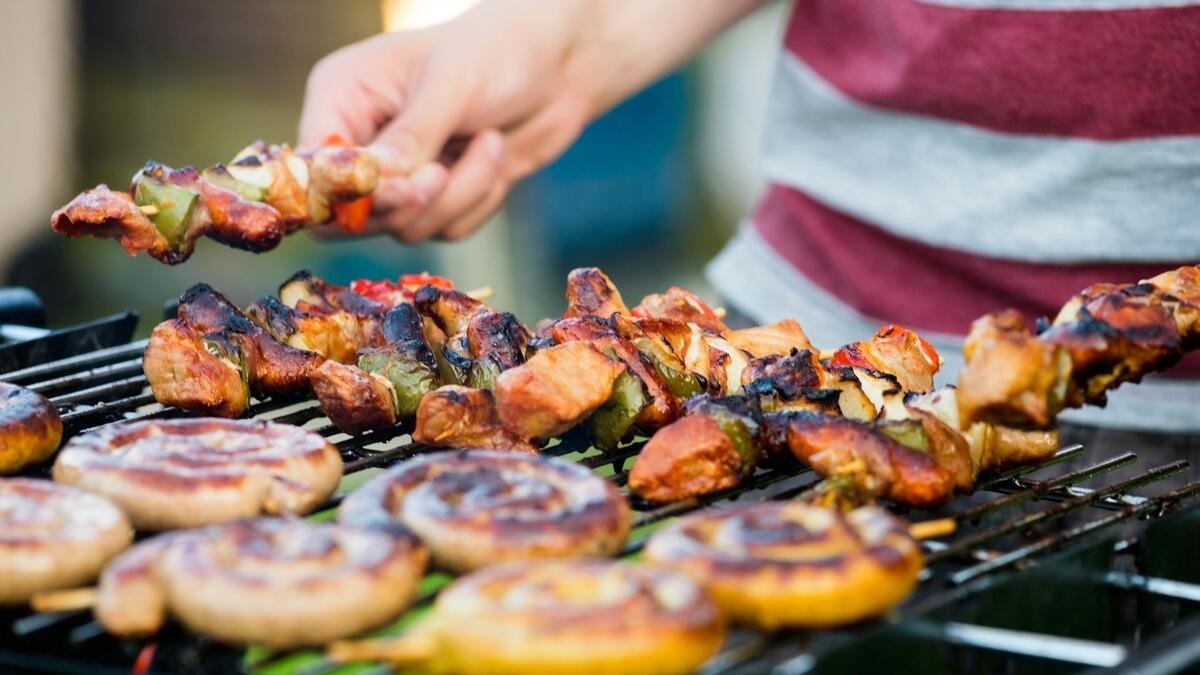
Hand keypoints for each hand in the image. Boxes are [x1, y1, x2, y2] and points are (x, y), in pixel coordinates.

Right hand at [299, 0, 764, 242]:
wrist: (562, 65)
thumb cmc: (499, 52)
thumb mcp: (450, 87)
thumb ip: (409, 138)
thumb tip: (372, 183)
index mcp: (342, 96)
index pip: (313, 167)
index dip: (351, 192)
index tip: (406, 185)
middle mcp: (362, 138)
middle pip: (350, 215)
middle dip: (408, 202)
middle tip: (441, 174)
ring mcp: (400, 172)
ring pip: (405, 226)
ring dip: (457, 195)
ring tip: (489, 140)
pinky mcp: (439, 196)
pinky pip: (445, 229)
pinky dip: (478, 200)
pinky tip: (497, 154)